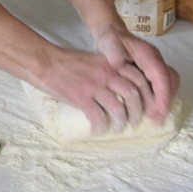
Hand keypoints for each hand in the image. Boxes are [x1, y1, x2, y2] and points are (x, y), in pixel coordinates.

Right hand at [35, 26, 178, 133]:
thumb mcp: (95, 61)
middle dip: (138, 111)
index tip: (147, 106)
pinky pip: (97, 116)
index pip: (139, 78)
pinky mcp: (82, 97)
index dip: (147, 95)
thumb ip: (109, 70)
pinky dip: (100, 126)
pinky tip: (98, 130)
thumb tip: (121, 89)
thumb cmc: (67, 62)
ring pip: (118, 107)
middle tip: (135, 121)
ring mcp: (95, 85)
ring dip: (121, 121)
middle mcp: (107, 73)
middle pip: (133, 94)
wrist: (45, 62)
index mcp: (112, 63)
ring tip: (118, 128)